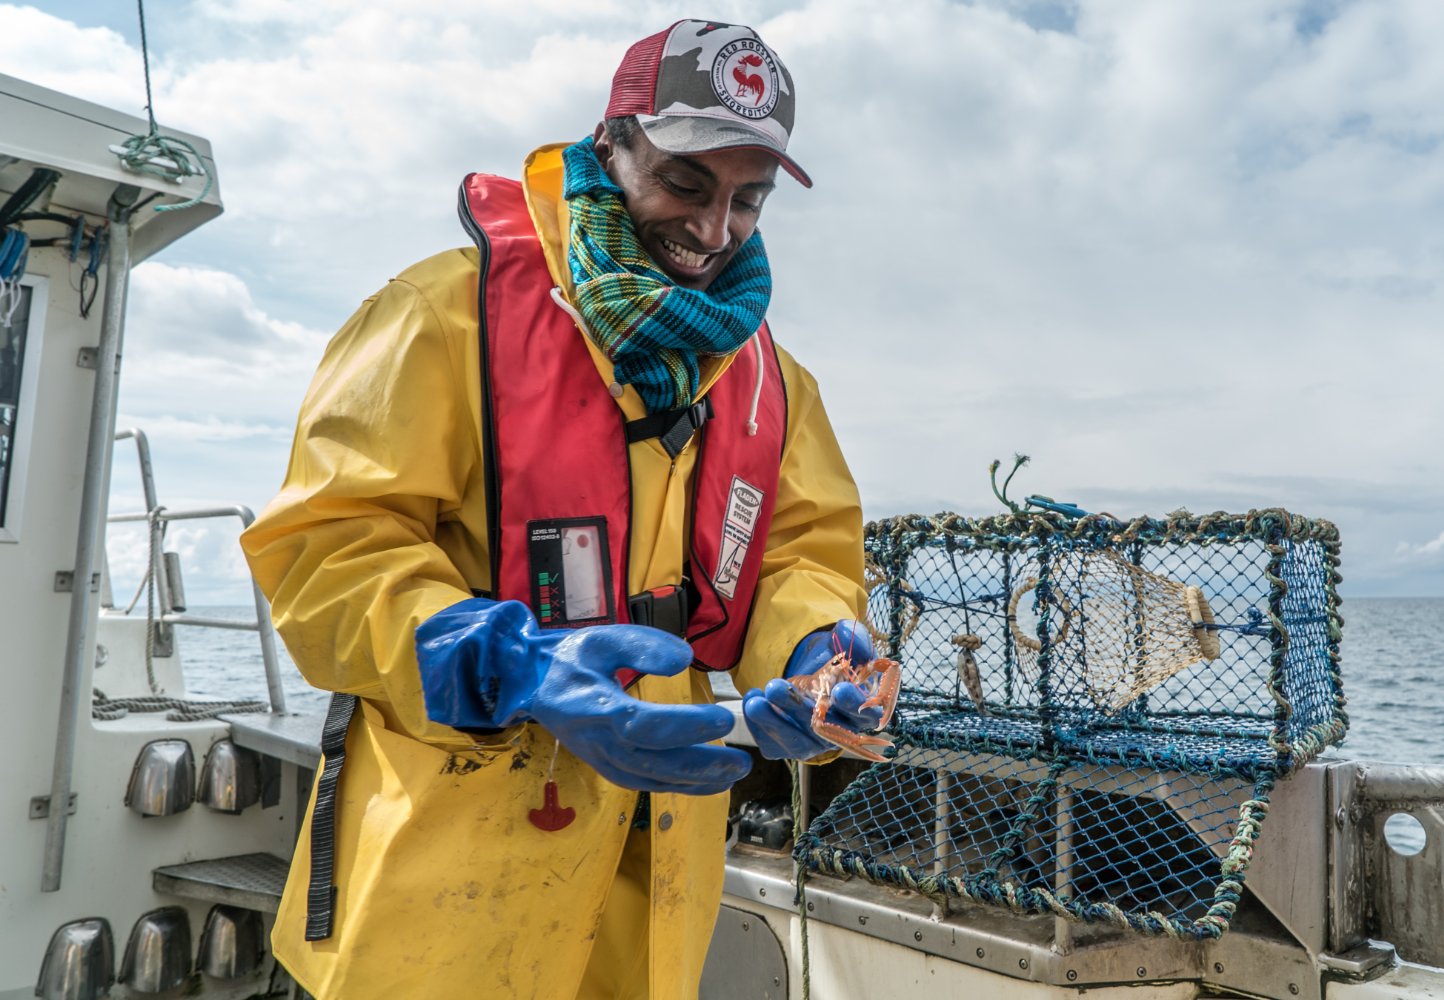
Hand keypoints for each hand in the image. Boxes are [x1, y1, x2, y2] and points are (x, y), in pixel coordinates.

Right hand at [418, 599, 750, 794]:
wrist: (530, 683)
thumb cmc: (570, 657)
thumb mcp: (602, 638)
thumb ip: (643, 645)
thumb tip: (684, 659)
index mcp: (592, 708)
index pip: (643, 724)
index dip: (684, 725)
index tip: (722, 717)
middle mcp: (596, 742)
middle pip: (653, 762)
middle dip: (701, 764)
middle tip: (741, 760)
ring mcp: (599, 759)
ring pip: (651, 779)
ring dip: (695, 781)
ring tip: (732, 774)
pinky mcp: (605, 766)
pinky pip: (644, 782)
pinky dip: (678, 786)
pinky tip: (707, 782)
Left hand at [741, 621, 883, 760]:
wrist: (805, 681)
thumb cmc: (832, 666)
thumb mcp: (845, 644)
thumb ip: (854, 638)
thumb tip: (850, 638)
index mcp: (859, 710)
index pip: (864, 713)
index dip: (853, 704)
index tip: (839, 689)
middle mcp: (837, 733)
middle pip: (822, 729)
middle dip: (797, 707)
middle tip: (777, 687)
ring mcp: (811, 743)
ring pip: (794, 739)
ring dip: (773, 720)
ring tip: (756, 699)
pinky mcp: (785, 746)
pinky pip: (771, 742)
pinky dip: (758, 723)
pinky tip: (753, 698)